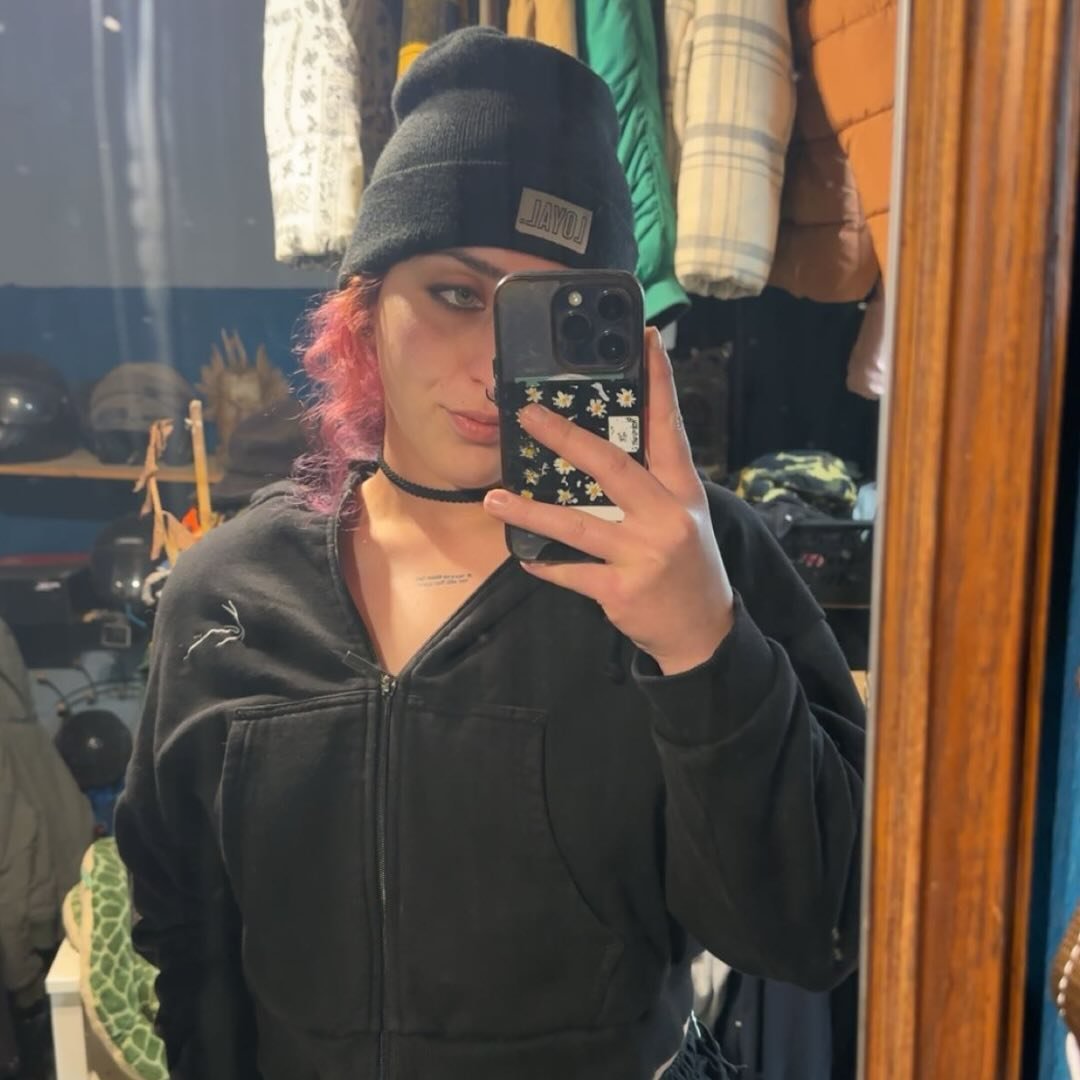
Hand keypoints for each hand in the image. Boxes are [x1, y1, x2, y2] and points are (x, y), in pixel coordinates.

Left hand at [483, 328, 734, 674]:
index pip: (669, 427)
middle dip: (566, 437)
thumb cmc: (687, 566)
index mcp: (682, 491)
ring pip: (578, 524)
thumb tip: (598, 450)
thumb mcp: (684, 517)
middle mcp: (666, 516)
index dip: (657, 383)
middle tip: (528, 414)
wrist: (703, 632)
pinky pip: (572, 572)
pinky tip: (523, 556)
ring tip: (494, 497)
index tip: (642, 341)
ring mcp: (644, 554)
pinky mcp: (622, 589)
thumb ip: (650, 485)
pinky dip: (545, 563)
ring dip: (532, 510)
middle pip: (612, 466)